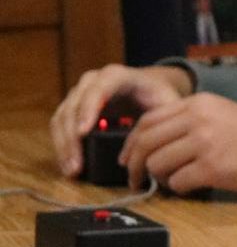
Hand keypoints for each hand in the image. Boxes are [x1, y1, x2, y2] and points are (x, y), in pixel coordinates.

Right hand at [50, 62, 191, 176]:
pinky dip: (62, 146)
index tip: (84, 132)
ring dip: (64, 145)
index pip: (100, 87)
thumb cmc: (158, 96)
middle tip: (77, 164)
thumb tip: (153, 148)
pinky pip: (60, 126)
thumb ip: (164, 119)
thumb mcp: (167, 103)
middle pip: (74, 104)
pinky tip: (68, 165)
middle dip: (72, 136)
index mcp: (118, 76)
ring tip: (72, 170)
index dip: (89, 108)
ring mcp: (79, 94)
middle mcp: (92, 81)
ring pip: (62, 117)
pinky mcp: (72, 109)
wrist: (147, 89)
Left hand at [122, 94, 236, 195]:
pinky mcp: (211, 168)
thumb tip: (154, 143)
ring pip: (157, 164)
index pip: (148, 120)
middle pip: (145, 142)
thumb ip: (189, 121)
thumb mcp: (222, 114)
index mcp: (198, 103)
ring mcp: (204, 143)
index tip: (128, 158)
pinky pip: (177, 182)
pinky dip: (180, 189)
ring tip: (174, 181)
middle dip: (135, 165)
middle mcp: (198, 118)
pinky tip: (193, 187)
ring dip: (160, 178)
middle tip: (136, 180)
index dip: (132, 142)